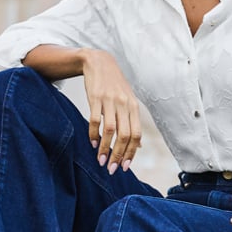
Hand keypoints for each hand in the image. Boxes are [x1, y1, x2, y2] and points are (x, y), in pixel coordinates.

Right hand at [82, 50, 141, 173]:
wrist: (99, 62)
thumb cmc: (114, 86)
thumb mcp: (128, 102)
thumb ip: (133, 123)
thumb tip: (139, 147)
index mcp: (134, 107)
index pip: (136, 134)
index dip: (131, 152)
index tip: (125, 167)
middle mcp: (124, 104)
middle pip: (125, 135)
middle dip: (119, 155)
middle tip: (111, 169)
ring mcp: (110, 100)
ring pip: (110, 130)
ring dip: (104, 148)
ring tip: (100, 160)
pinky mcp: (96, 97)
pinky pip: (95, 120)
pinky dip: (93, 134)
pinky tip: (92, 143)